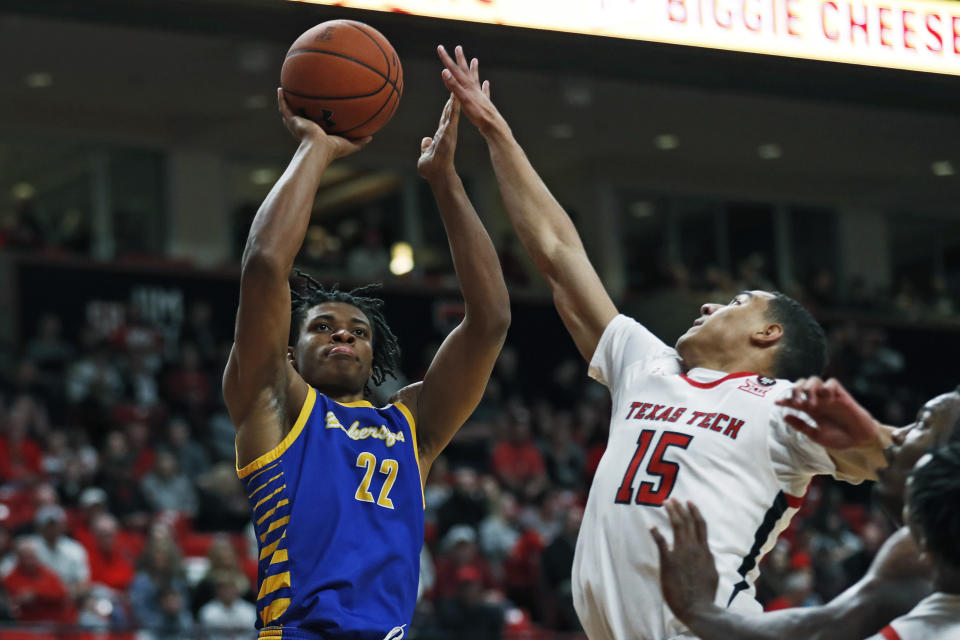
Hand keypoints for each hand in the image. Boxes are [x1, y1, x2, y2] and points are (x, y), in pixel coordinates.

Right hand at [277, 89, 369, 158]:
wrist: (318, 149)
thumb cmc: (332, 150)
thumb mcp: (348, 145)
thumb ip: (359, 141)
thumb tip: (371, 137)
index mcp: (316, 134)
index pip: (314, 124)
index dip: (314, 118)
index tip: (317, 110)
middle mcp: (304, 128)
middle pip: (300, 116)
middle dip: (299, 108)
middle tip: (300, 99)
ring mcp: (297, 124)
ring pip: (289, 111)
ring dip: (287, 101)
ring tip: (285, 90)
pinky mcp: (292, 121)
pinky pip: (285, 107)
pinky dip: (281, 98)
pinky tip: (280, 88)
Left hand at [418, 94, 460, 180]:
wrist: (438, 175)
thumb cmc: (432, 169)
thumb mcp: (425, 155)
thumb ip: (426, 147)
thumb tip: (426, 140)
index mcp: (442, 137)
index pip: (445, 119)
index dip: (448, 109)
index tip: (452, 99)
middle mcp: (447, 133)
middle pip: (450, 112)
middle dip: (453, 99)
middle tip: (457, 86)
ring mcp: (449, 132)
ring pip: (452, 112)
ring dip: (455, 99)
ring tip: (457, 86)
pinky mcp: (450, 133)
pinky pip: (452, 117)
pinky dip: (454, 107)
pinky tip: (455, 96)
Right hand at [436, 45, 502, 135]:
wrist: (493, 125)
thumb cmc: (478, 114)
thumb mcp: (463, 99)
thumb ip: (453, 86)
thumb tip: (444, 71)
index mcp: (467, 86)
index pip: (454, 70)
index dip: (446, 59)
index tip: (440, 47)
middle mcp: (474, 88)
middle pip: (465, 71)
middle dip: (460, 59)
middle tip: (458, 48)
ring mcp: (480, 95)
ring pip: (476, 79)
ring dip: (474, 69)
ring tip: (475, 60)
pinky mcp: (485, 103)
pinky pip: (484, 92)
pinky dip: (484, 86)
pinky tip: (486, 83)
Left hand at [651, 500, 717, 620]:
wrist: (698, 608)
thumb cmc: (705, 595)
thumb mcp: (712, 574)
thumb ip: (709, 561)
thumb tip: (708, 554)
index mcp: (705, 551)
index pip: (700, 526)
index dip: (694, 512)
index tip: (689, 502)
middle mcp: (695, 549)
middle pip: (688, 522)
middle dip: (680, 508)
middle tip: (672, 498)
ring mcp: (682, 554)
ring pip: (678, 526)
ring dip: (672, 513)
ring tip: (666, 503)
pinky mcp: (669, 562)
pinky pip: (661, 543)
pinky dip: (656, 533)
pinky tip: (651, 526)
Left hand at [775, 377, 881, 449]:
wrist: (859, 440)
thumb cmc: (839, 438)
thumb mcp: (816, 435)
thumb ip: (801, 426)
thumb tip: (784, 416)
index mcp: (811, 409)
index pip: (794, 399)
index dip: (785, 399)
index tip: (777, 403)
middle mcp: (818, 400)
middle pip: (802, 384)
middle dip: (795, 390)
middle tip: (797, 403)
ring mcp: (830, 397)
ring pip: (814, 380)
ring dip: (809, 389)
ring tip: (811, 404)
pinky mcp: (842, 395)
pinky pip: (832, 382)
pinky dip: (826, 387)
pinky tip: (826, 398)